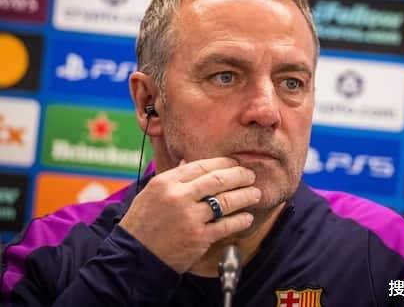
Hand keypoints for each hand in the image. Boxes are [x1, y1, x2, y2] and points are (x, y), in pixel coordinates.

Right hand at [119, 157, 260, 272]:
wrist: (133, 258)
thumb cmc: (142, 224)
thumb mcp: (151, 193)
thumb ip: (172, 178)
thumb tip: (188, 161)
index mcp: (166, 182)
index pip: (201, 165)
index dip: (223, 163)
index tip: (235, 163)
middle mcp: (178, 196)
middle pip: (218, 180)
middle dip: (239, 176)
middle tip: (251, 176)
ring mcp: (189, 217)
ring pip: (226, 201)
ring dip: (245, 196)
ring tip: (256, 194)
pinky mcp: (198, 238)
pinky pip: (226, 225)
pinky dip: (240, 220)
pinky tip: (247, 217)